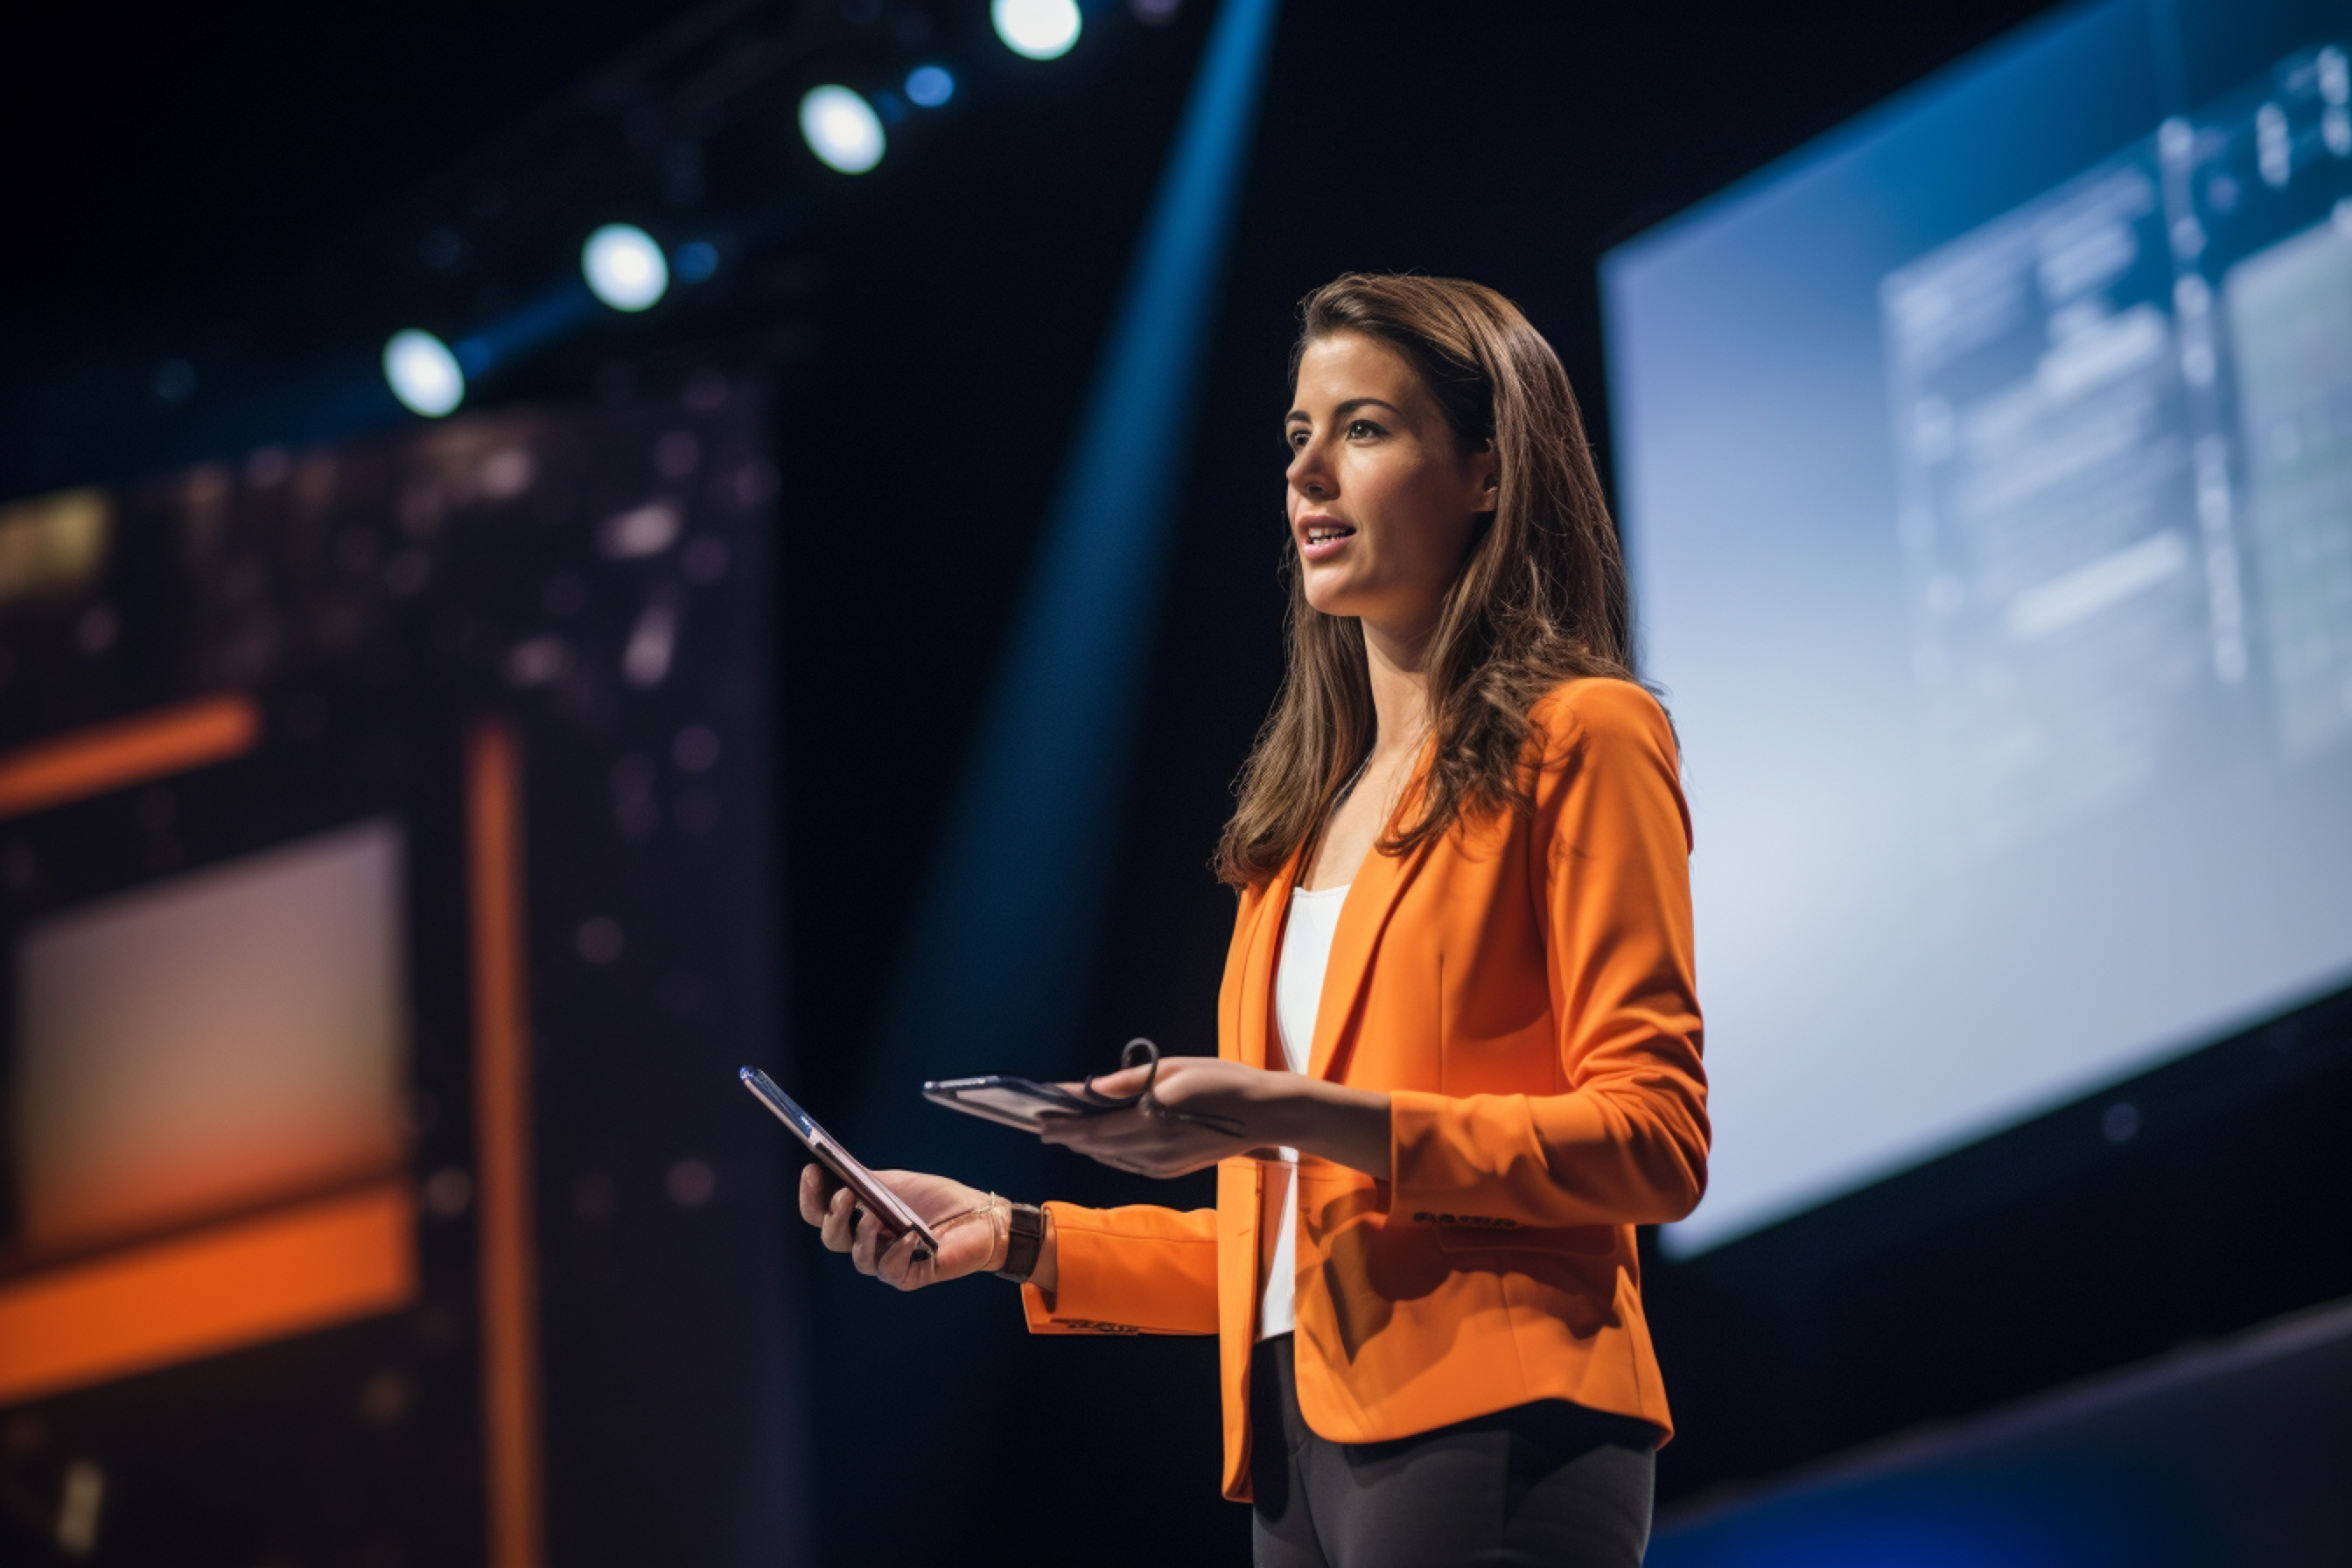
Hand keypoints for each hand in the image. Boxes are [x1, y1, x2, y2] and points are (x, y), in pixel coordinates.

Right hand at [796, 1165, 1008, 1291]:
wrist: (978, 1216)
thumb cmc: (936, 1199)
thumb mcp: (895, 1183)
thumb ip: (865, 1181)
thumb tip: (831, 1167)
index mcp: (857, 1218)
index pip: (820, 1213)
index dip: (811, 1196)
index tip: (812, 1170)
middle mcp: (866, 1243)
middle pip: (832, 1238)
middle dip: (834, 1216)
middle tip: (846, 1195)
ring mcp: (886, 1261)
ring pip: (859, 1258)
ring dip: (864, 1235)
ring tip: (874, 1215)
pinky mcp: (909, 1277)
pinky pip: (892, 1271)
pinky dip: (897, 1252)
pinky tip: (909, 1236)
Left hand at [1039, 1056, 1390, 1179]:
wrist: (1265, 1114)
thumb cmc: (1221, 1080)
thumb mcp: (1172, 1069)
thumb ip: (1126, 1082)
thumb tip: (1087, 1088)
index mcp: (1151, 1122)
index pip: (1092, 1131)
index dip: (1061, 1127)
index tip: (1036, 1120)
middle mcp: (1152, 1151)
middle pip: (1096, 1147)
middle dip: (1067, 1137)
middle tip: (1040, 1125)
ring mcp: (1162, 1166)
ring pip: (1110, 1158)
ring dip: (1085, 1145)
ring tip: (1062, 1133)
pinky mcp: (1170, 1171)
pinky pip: (1128, 1164)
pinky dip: (1108, 1152)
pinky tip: (1098, 1143)